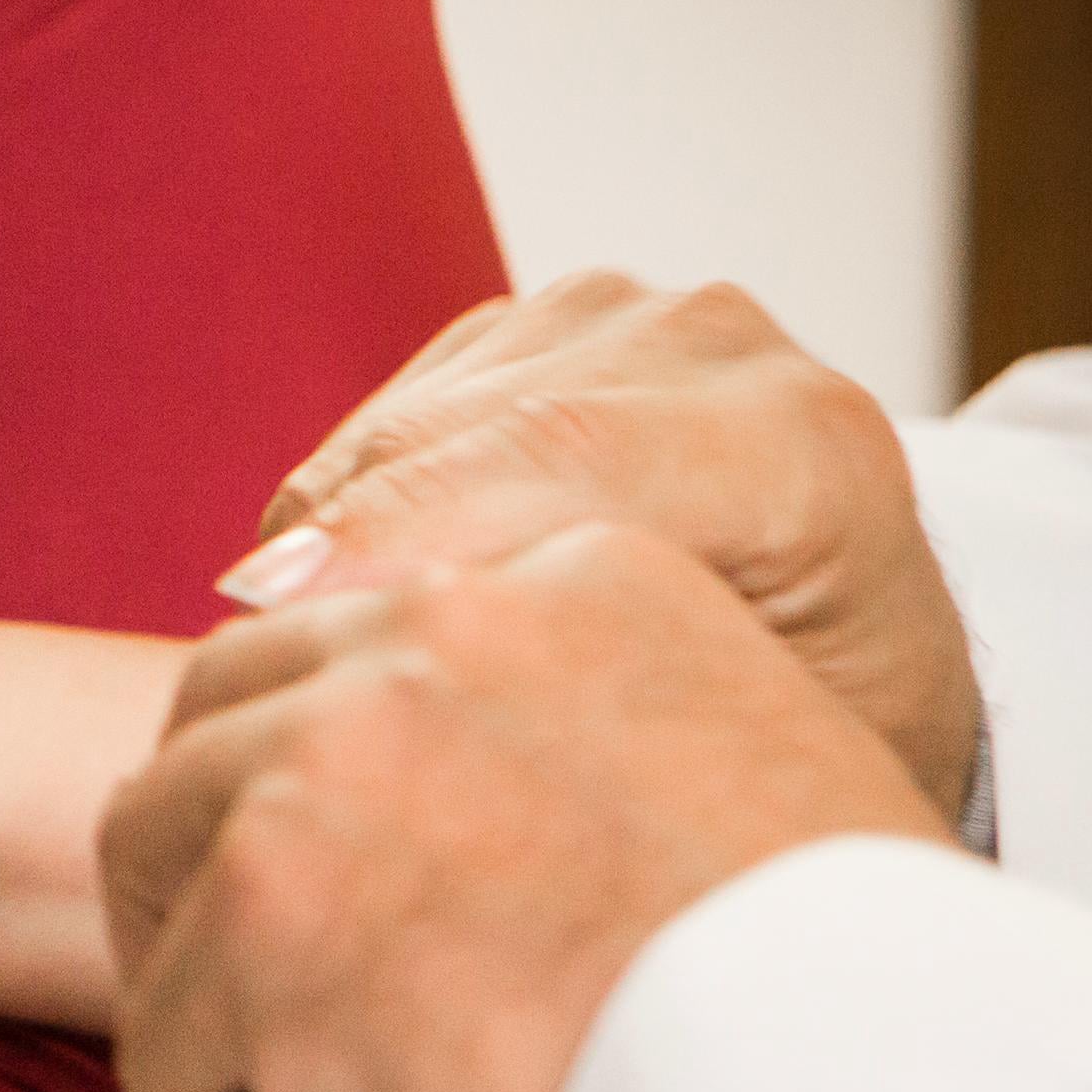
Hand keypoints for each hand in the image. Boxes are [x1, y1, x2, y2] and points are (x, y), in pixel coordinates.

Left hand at [100, 523, 947, 1091]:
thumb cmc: (849, 1004)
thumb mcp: (745, 776)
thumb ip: (576, 748)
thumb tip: (444, 843)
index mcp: (574, 579)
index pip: (363, 637)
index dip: (313, 767)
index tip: (319, 869)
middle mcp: (441, 629)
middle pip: (221, 715)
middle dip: (207, 855)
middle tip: (236, 984)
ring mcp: (337, 756)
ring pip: (165, 861)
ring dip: (186, 990)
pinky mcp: (268, 904)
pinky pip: (164, 1028)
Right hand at [241, 273, 983, 824]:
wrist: (849, 678)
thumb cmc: (801, 756)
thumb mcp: (717, 773)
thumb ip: (571, 705)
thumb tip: (353, 675)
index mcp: (798, 448)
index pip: (553, 459)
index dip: (389, 548)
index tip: (263, 647)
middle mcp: (715, 347)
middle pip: (449, 440)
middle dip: (325, 576)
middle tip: (241, 712)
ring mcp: (623, 318)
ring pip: (392, 432)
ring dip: (320, 558)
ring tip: (297, 691)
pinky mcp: (536, 326)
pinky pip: (379, 425)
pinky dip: (339, 525)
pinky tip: (356, 622)